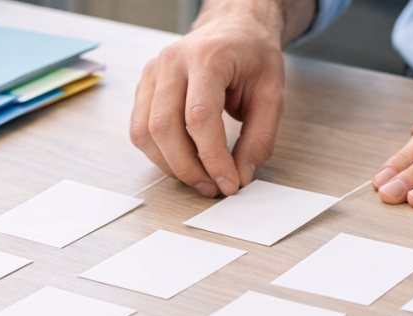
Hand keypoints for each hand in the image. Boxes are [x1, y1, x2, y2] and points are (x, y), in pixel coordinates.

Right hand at [130, 0, 312, 197]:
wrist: (233, 30)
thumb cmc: (251, 57)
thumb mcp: (272, 95)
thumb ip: (259, 139)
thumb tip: (240, 176)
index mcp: (207, 57)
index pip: (199, 117)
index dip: (212, 158)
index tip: (229, 183)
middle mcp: (171, 62)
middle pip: (164, 127)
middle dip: (188, 168)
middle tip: (212, 188)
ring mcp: (152, 74)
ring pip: (145, 133)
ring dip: (171, 165)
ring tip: (200, 178)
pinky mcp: (143, 88)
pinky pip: (140, 131)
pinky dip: (159, 154)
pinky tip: (183, 161)